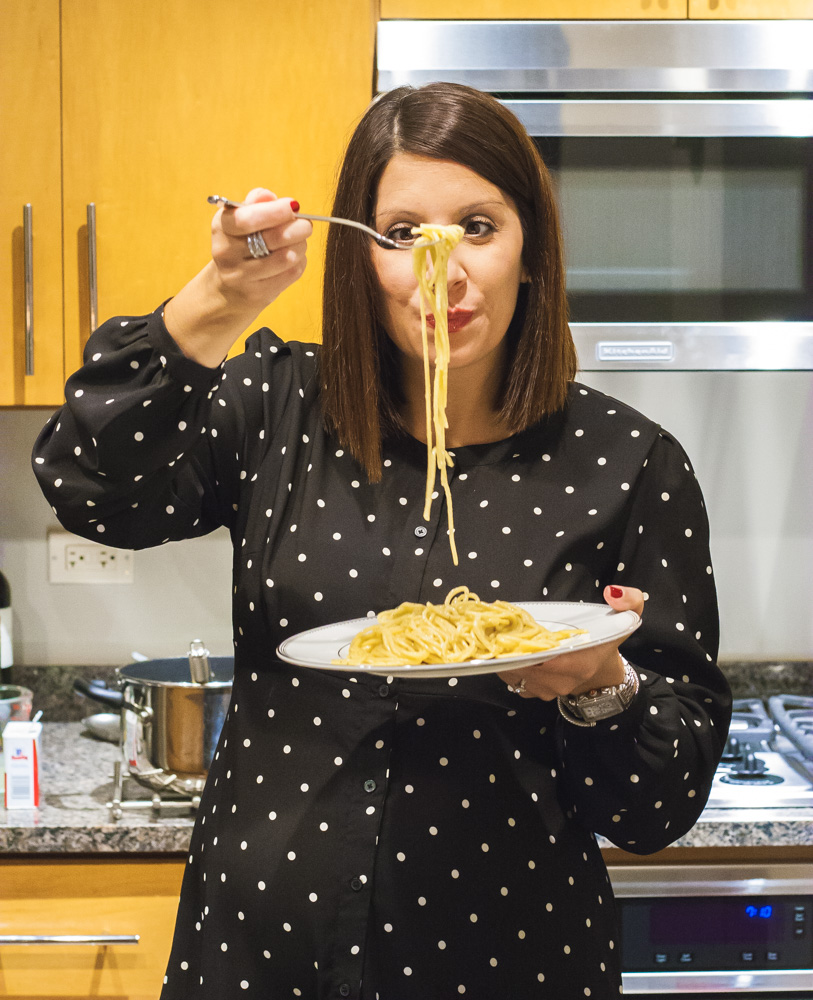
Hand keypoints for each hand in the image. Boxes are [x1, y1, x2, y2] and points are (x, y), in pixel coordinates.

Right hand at [164, 189, 313, 366]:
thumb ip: (256, 203)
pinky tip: (295, 258)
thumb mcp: (240, 219)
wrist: (229, 288)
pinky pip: (291, 274)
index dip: (274, 212)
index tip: (293, 206)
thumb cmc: (242, 243)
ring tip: (299, 241)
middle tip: (305, 225)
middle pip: (273, 239)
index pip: (246, 219)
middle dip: (297, 228)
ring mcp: (241, 277)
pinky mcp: (258, 295)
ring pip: (286, 257)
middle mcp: (226, 253)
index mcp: (222, 227)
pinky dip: (299, 262)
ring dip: (300, 246)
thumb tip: (270, 197)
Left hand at [497, 585, 643, 700]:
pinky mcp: (534, 693)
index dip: (528, 646)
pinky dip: (504, 666)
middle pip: (526, 665)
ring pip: (515, 673)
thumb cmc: (606, 644)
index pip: (547, 659)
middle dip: (512, 647)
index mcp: (582, 664)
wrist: (601, 674)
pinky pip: (511, 680)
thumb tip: (613, 591)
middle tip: (504, 627)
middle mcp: (562, 682)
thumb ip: (630, 602)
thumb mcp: (626, 620)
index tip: (516, 630)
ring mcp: (546, 690)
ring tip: (501, 636)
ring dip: (505, 656)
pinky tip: (505, 649)